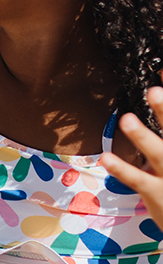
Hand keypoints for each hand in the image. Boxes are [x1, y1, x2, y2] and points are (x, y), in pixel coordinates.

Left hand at [101, 83, 162, 228]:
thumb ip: (160, 128)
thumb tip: (152, 95)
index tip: (162, 71)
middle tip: (154, 91)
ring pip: (158, 153)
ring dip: (142, 137)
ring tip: (127, 120)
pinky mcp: (156, 192)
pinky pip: (137, 179)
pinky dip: (122, 168)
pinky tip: (107, 158)